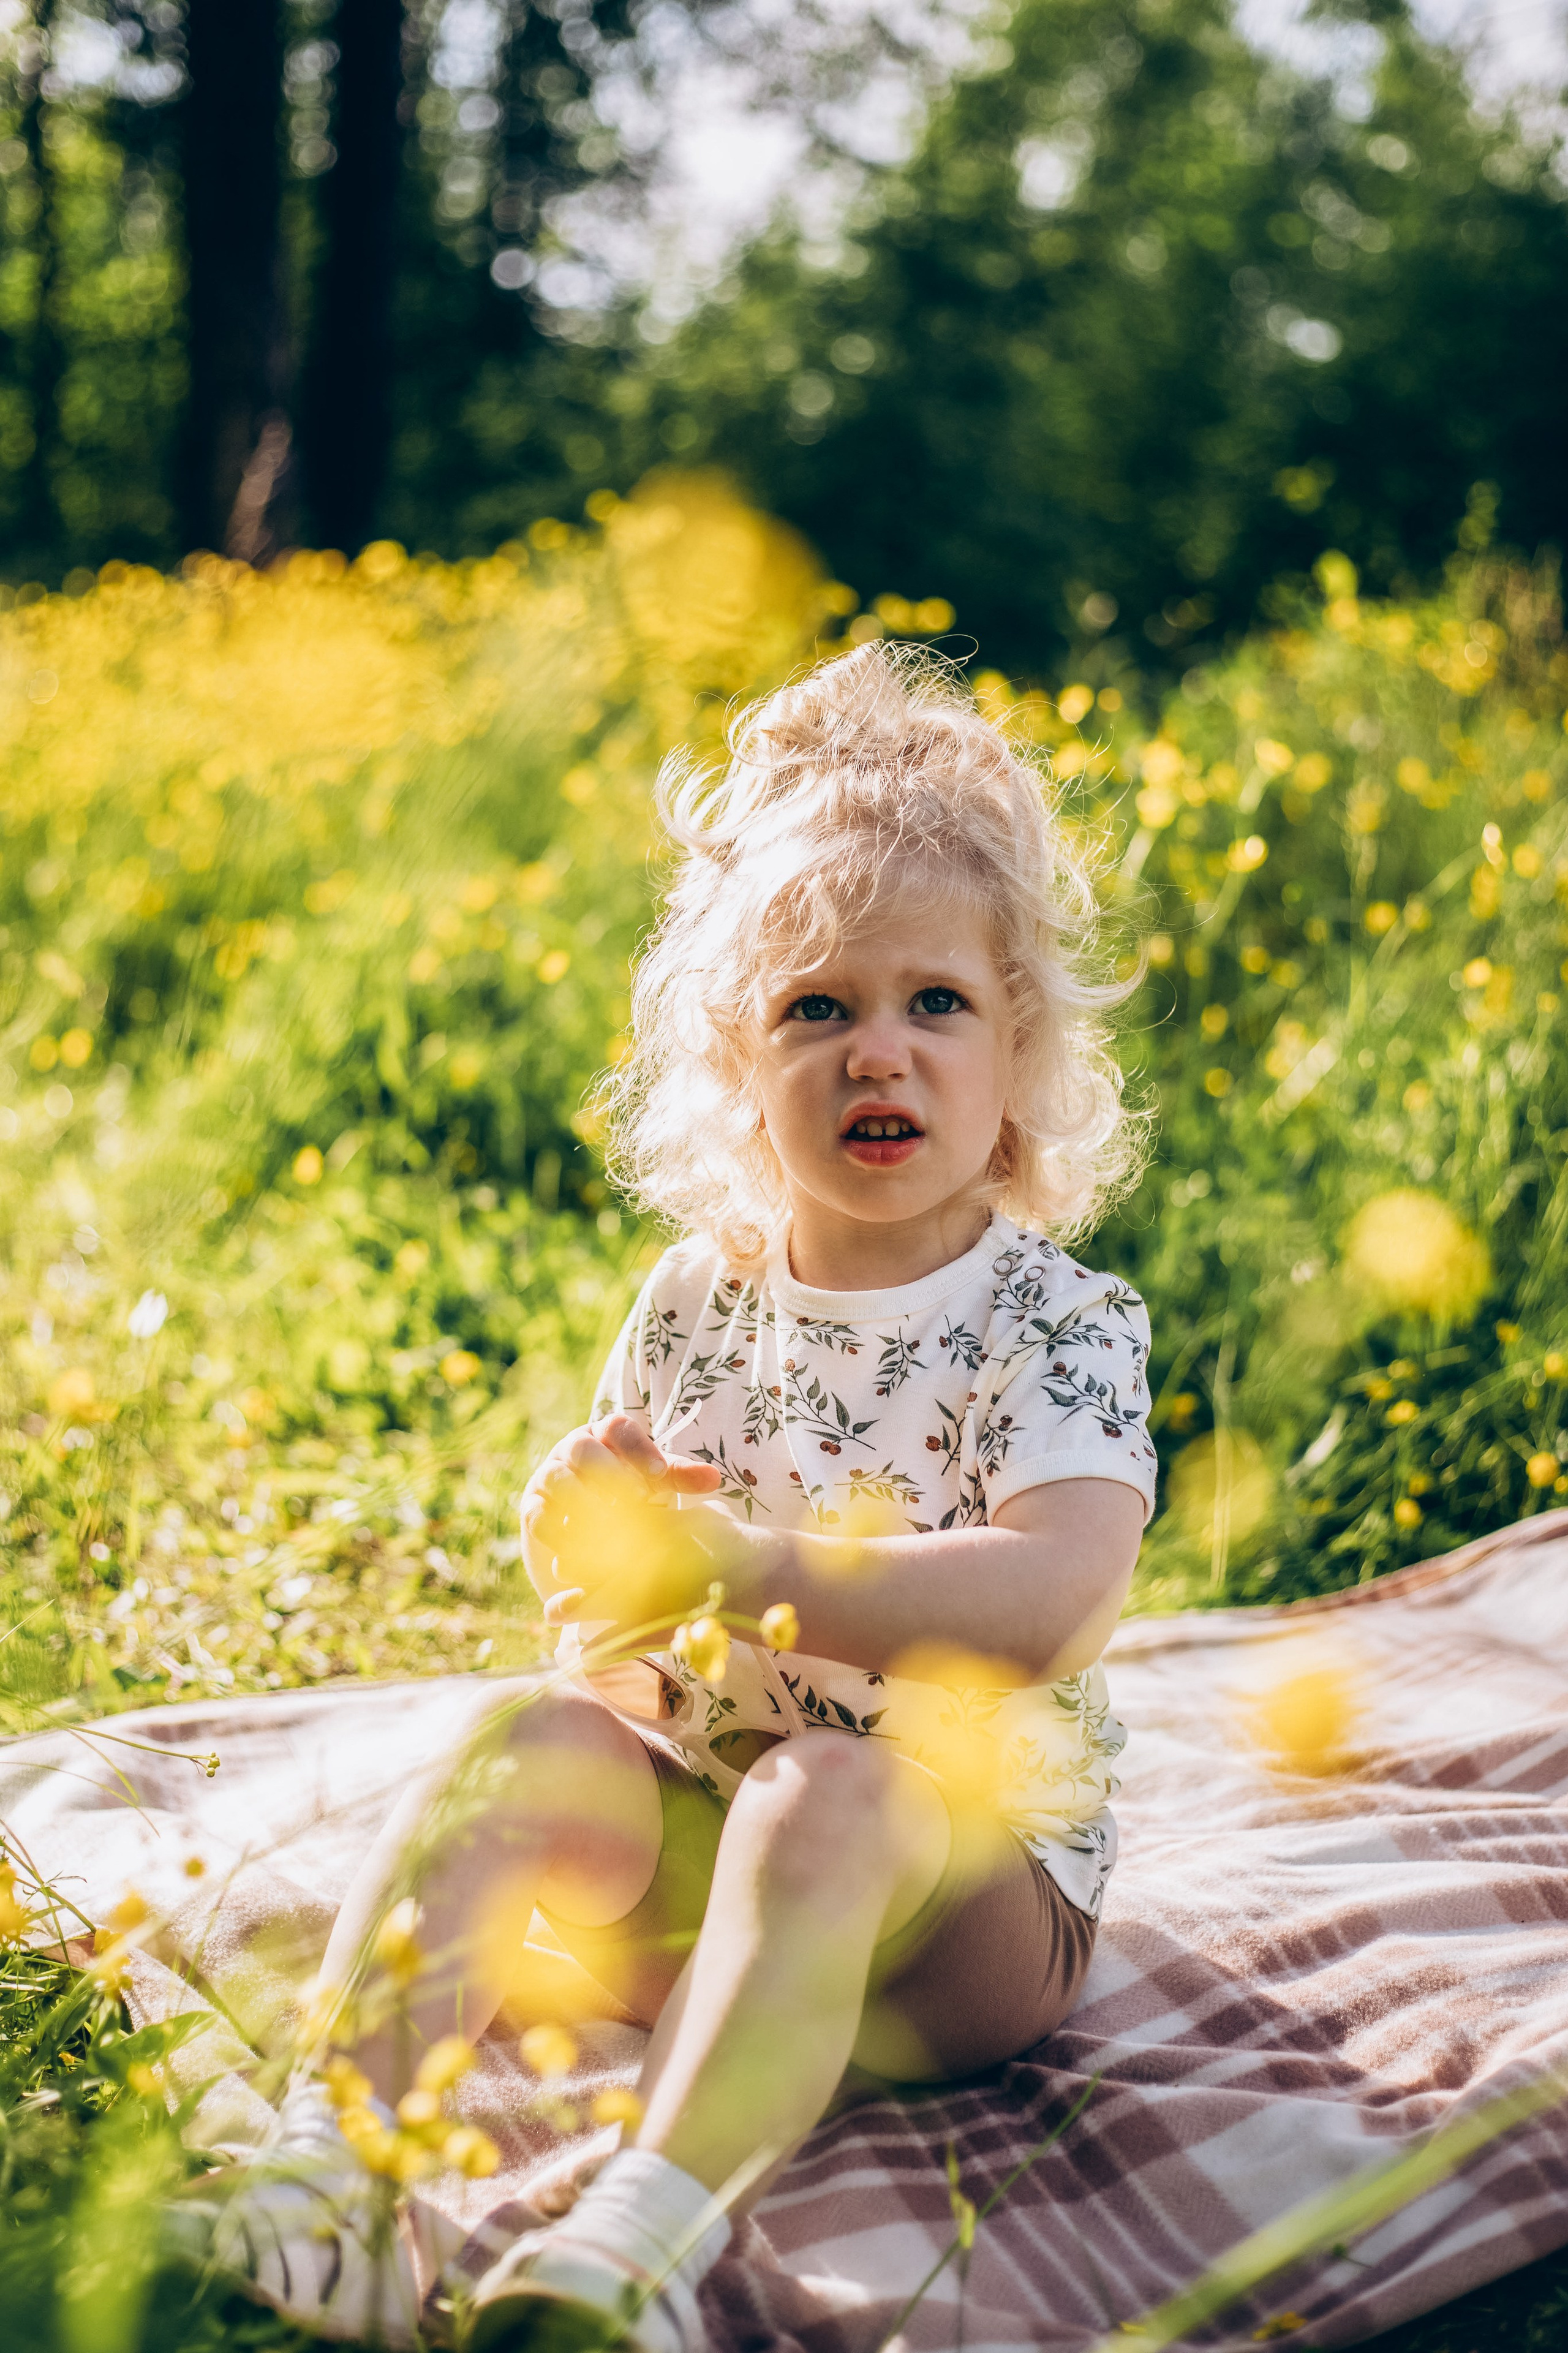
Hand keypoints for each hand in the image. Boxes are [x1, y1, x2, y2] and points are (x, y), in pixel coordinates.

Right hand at [521, 1415, 722, 1632]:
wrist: (588, 1529)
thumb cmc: (630, 1495)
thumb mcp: (655, 1484)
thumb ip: (679, 1477)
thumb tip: (714, 1479)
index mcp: (606, 1435)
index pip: (617, 1428)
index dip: (636, 1448)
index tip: (658, 1475)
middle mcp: (573, 1449)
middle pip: (582, 1448)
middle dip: (607, 1472)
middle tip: (634, 1500)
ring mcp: (549, 1476)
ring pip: (556, 1479)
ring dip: (582, 1503)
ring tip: (610, 1528)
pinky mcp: (532, 1508)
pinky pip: (537, 1515)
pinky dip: (558, 1531)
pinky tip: (582, 1549)